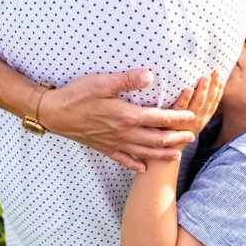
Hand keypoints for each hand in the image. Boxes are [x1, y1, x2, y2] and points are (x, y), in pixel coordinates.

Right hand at [37, 69, 196, 171]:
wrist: (54, 114)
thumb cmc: (77, 95)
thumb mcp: (102, 83)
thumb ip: (128, 80)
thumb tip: (151, 76)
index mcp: (126, 116)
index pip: (159, 118)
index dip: (177, 118)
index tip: (192, 117)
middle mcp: (123, 133)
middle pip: (156, 139)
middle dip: (176, 138)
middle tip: (192, 137)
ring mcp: (114, 143)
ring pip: (144, 152)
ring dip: (162, 154)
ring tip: (177, 155)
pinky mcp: (103, 148)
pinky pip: (123, 160)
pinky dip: (136, 165)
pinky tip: (144, 168)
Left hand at [169, 70, 224, 137]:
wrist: (165, 150)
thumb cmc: (177, 130)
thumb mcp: (191, 120)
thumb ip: (196, 105)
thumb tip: (198, 87)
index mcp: (203, 118)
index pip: (214, 102)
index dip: (219, 90)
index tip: (221, 77)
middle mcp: (197, 119)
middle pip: (208, 101)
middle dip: (214, 86)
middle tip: (216, 72)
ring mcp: (186, 120)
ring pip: (198, 104)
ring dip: (203, 90)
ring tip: (205, 77)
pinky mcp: (173, 120)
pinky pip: (180, 108)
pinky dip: (185, 98)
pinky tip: (188, 89)